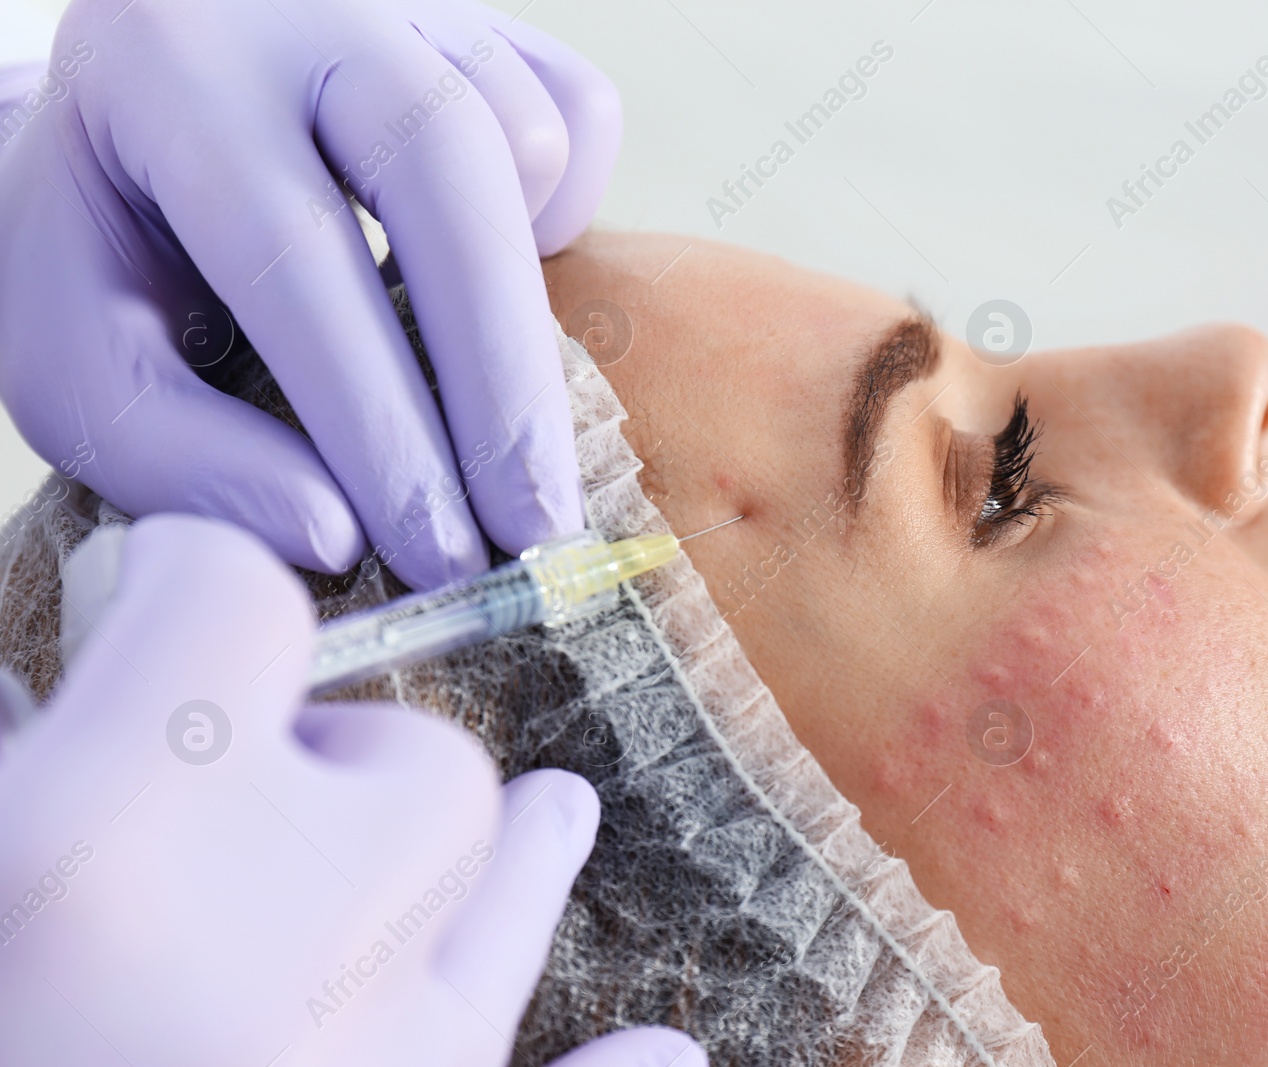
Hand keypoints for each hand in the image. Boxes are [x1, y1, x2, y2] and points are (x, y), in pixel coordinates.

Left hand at [0, 0, 622, 589]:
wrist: (131, 120)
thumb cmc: (105, 257)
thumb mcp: (76, 363)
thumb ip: (177, 457)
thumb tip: (334, 532)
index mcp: (163, 74)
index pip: (289, 253)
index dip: (377, 420)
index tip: (437, 553)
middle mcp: (294, 7)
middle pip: (442, 163)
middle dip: (500, 368)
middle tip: (537, 526)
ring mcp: (406, 5)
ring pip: (524, 133)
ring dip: (521, 289)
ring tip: (478, 388)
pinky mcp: (483, 21)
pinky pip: (580, 110)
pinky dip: (562, 208)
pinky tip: (495, 263)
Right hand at [0, 515, 701, 1066]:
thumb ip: (27, 775)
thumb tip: (75, 696)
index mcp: (97, 853)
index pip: (232, 606)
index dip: (188, 589)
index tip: (169, 603)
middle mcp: (272, 952)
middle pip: (409, 759)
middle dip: (330, 751)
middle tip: (244, 796)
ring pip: (508, 884)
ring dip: (507, 855)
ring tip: (552, 812)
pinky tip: (650, 1059)